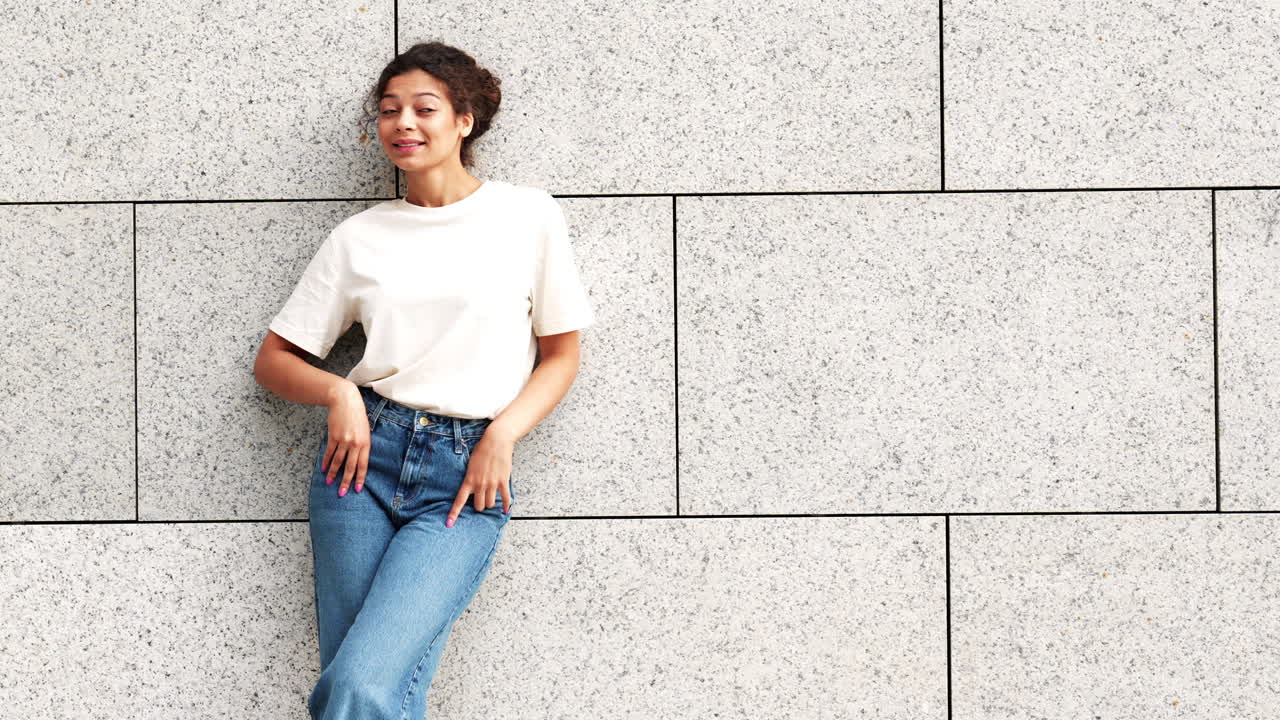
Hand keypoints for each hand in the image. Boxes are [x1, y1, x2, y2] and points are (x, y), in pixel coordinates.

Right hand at [322, 382, 369, 496]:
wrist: (345, 400)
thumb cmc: (357, 414)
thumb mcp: (365, 429)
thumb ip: (362, 444)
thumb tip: (358, 457)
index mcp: (366, 443)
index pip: (363, 465)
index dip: (360, 478)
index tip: (357, 489)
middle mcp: (355, 444)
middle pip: (350, 466)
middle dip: (346, 481)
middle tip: (342, 493)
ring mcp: (344, 441)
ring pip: (338, 461)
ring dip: (333, 473)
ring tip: (330, 483)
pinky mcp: (334, 436)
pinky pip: (329, 452)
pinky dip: (326, 461)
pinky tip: (324, 468)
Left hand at [446, 426, 515, 526]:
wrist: (496, 441)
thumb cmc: (482, 450)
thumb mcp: (471, 464)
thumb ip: (471, 478)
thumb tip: (473, 489)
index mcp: (469, 480)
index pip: (460, 501)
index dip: (454, 513)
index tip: (449, 524)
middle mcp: (480, 484)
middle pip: (479, 506)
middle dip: (479, 505)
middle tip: (481, 499)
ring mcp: (492, 484)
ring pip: (490, 504)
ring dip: (490, 503)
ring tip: (491, 496)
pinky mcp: (503, 481)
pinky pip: (505, 498)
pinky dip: (505, 505)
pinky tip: (505, 510)